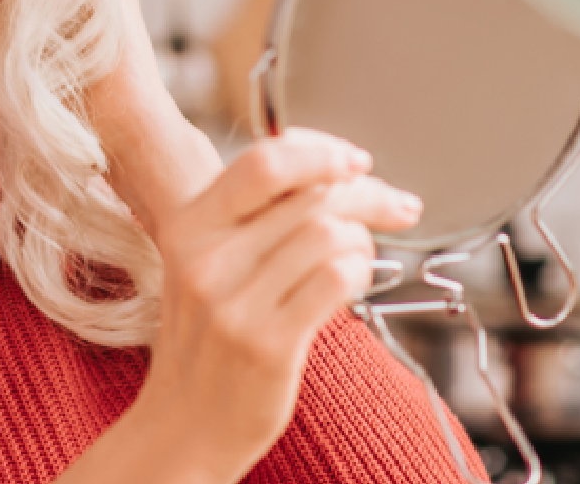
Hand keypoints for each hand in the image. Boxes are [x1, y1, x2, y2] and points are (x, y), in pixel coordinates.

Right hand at [83, 0, 421, 479]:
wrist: (182, 426)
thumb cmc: (207, 342)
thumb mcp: (205, 265)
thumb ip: (249, 218)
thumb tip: (331, 172)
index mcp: (187, 226)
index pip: (263, 162)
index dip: (320, 151)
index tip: (356, 161)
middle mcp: (204, 258)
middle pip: (310, 195)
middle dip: (368, 194)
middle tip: (397, 206)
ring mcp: (233, 302)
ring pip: (329, 233)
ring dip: (364, 240)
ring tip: (361, 257)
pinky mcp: (267, 343)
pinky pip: (337, 279)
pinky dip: (361, 273)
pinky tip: (353, 284)